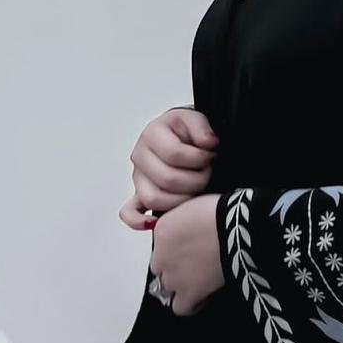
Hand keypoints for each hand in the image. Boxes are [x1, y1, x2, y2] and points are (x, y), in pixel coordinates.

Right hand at [120, 106, 218, 229]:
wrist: (181, 138)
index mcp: (151, 135)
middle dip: (196, 180)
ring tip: (197, 189)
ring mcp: (139, 179)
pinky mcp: (139, 196)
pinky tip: (155, 223)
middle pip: (168, 179)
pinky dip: (138, 220)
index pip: (175, 154)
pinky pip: (130, 212)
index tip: (212, 155)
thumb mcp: (196, 119)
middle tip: (209, 174)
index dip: (200, 158)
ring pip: (155, 199)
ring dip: (182, 199)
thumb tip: (208, 143)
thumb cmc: (188, 132)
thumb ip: (201, 127)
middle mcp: (140, 157)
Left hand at [150, 194, 223, 316]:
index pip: (159, 248)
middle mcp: (162, 255)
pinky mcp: (190, 292)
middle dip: (174, 268)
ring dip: (181, 286)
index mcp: (161, 231)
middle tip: (194, 265)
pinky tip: (202, 297)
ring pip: (168, 289)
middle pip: (160, 269)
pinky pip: (180, 308)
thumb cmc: (224, 212)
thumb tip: (189, 229)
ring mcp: (174, 276)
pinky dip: (190, 304)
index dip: (174, 251)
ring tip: (200, 281)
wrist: (237, 227)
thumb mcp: (193, 205)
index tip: (189, 251)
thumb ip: (182, 220)